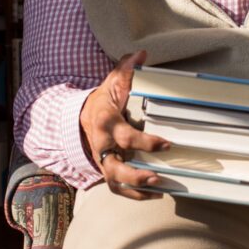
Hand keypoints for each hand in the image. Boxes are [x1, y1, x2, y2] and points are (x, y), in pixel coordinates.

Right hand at [80, 50, 169, 199]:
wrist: (81, 118)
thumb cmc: (103, 100)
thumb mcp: (112, 83)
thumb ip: (125, 70)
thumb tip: (141, 54)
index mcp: (105, 124)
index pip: (125, 137)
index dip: (145, 143)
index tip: (167, 144)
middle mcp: (102, 146)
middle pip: (115, 167)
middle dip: (136, 175)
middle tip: (157, 176)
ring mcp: (103, 161)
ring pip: (114, 182)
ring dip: (136, 190)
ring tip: (159, 190)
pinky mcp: (107, 170)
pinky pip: (118, 188)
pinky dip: (135, 195)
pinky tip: (154, 194)